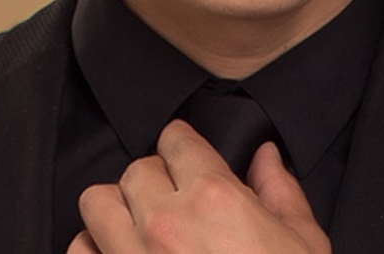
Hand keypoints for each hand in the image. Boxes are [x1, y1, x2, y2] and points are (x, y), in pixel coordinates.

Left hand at [67, 119, 330, 253]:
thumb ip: (281, 193)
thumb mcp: (303, 245)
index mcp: (214, 198)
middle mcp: (165, 222)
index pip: (176, 140)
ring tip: (139, 229)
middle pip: (136, 170)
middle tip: (172, 202)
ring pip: (96, 204)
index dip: (181, 146)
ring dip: (116, 211)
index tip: (184, 157)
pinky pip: (80, 253)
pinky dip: (94, 252)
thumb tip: (267, 157)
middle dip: (154, 181)